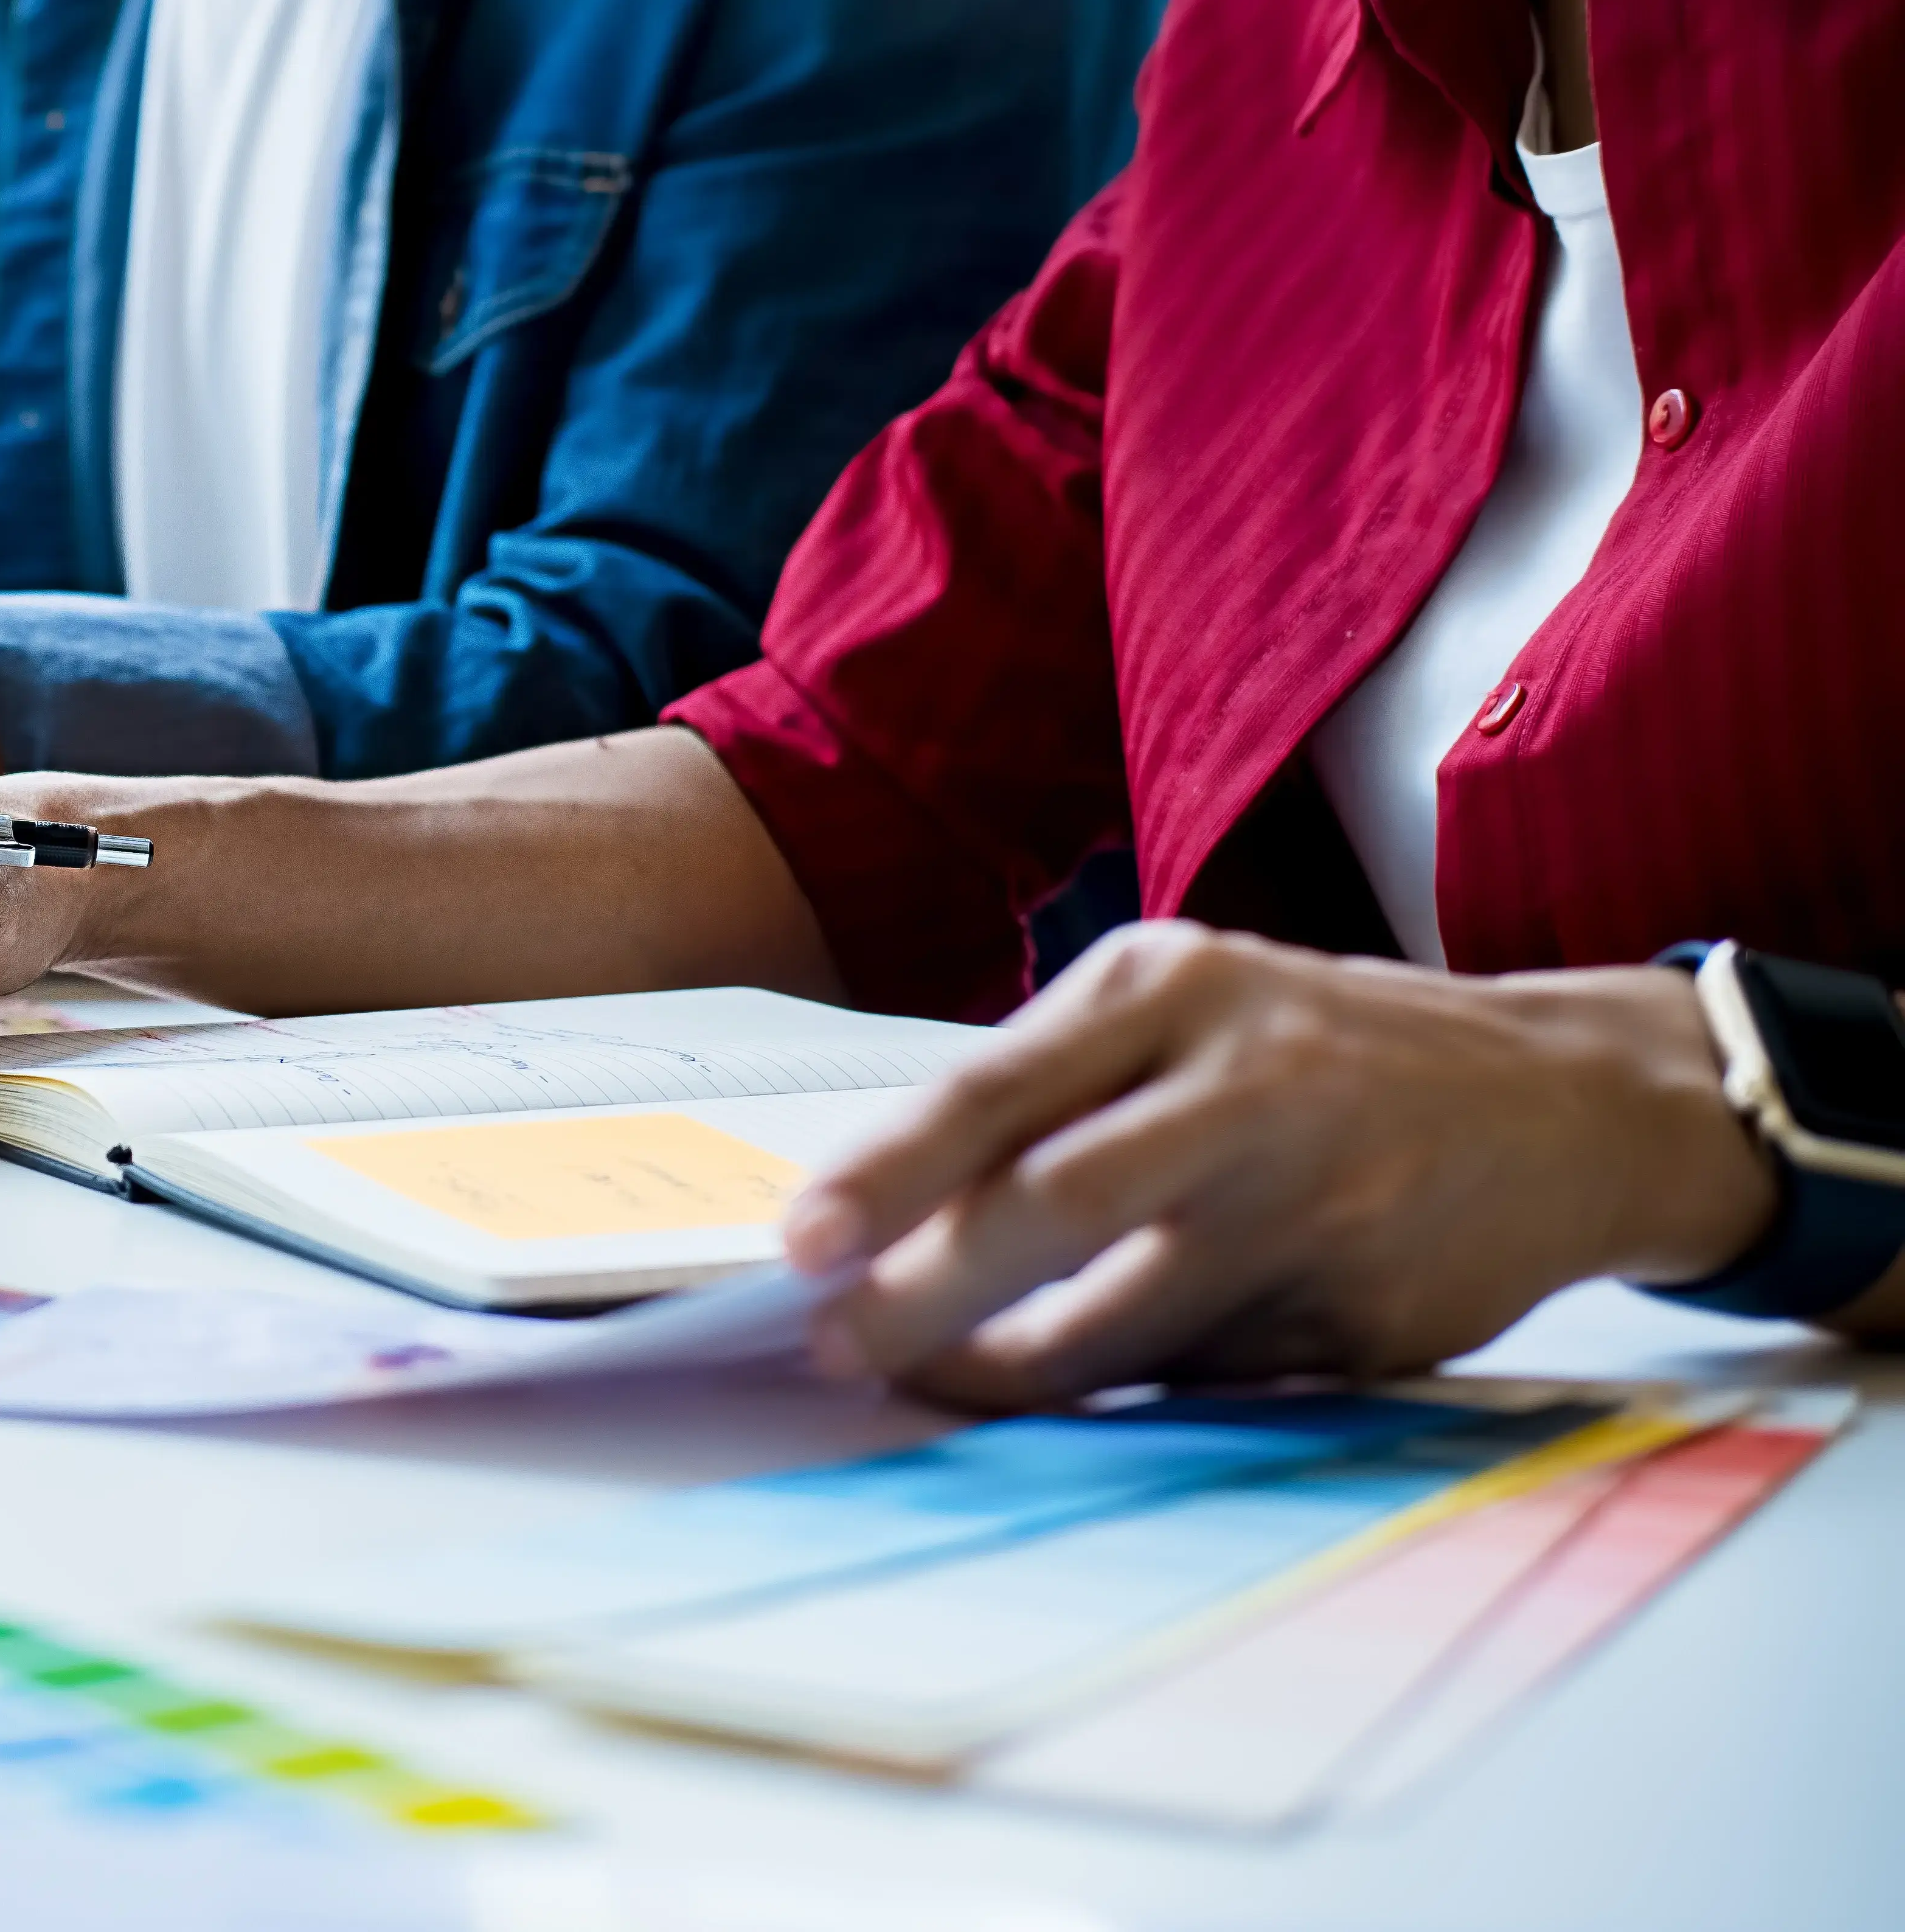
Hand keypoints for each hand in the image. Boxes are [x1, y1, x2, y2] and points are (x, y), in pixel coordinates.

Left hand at [780, 922, 1774, 1408]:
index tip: (801, 1244)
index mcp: (1174, 984)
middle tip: (839, 1345)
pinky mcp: (1370, 1309)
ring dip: (1009, 1369)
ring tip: (937, 1379)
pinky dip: (1136, 1389)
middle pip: (1050, 1203)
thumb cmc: (1319, 1054)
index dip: (886, 1175)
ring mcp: (1320, 1199)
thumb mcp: (1188, 1013)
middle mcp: (1249, 1080)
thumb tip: (882, 1218)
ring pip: (1122, 1320)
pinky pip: (1209, 1375)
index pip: (994, 1088)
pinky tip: (1099, 1386)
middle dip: (923, 1293)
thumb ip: (1052, 1093)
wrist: (1572, 1102)